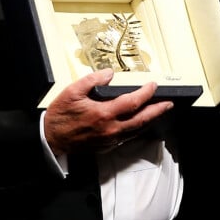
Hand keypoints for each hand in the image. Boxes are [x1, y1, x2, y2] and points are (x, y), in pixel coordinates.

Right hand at [44, 68, 173, 154]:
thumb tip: (110, 73)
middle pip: (141, 120)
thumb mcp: (72, 91)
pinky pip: (127, 136)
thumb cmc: (60, 115)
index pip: (133, 102)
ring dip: (149, 120)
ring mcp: (109, 139)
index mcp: (103, 114)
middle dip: (157, 110)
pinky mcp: (106, 146)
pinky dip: (137, 128)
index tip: (153, 85)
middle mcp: (110, 129)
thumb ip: (93, 80)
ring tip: (159, 111)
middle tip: (168, 103)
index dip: (146, 93)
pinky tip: (139, 122)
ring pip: (136, 130)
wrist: (51, 139)